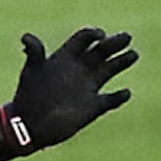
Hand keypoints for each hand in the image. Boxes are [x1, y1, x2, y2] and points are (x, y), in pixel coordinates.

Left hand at [7, 27, 136, 151]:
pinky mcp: (92, 107)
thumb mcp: (31, 71)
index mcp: (65, 58)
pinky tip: (126, 93)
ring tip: (133, 54)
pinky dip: (119, 97)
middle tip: (126, 37)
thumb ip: (34, 53)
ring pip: (109, 70)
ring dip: (121, 62)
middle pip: (100, 51)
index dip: (92, 35)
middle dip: (114, 44)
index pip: (83, 40)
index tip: (100, 35)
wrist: (28, 126)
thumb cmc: (27, 96)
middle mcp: (79, 70)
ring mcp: (87, 88)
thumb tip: (26, 37)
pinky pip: (110, 100)